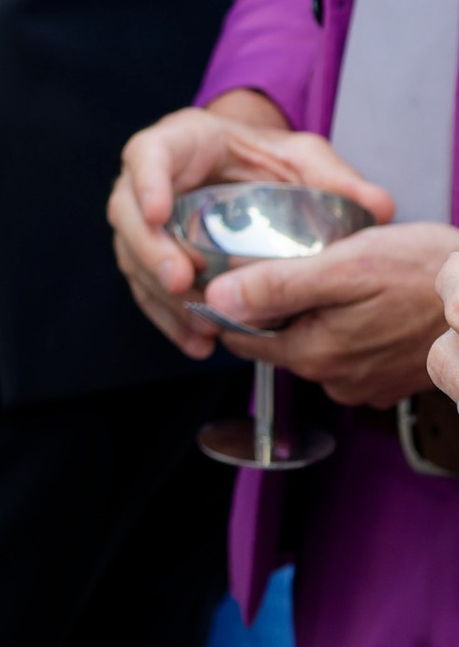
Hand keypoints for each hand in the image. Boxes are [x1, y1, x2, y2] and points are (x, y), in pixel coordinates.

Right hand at [108, 92, 393, 358]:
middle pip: (126, 213)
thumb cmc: (266, 157)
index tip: (159, 212)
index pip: (148, 154)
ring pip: (131, 256)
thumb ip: (336, 177)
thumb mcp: (302, 157)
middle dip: (150, 251)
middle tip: (181, 281)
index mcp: (180, 142)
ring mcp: (145, 220)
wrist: (247, 172)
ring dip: (159, 295)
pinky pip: (146, 289)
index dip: (147, 183)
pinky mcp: (152, 255)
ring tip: (198, 324)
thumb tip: (377, 206)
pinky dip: (168, 318)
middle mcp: (151, 180)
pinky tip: (197, 341)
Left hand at [201, 222, 458, 407]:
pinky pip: (349, 352)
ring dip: (318, 313)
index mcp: (315, 354)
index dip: (233, 301)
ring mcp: (365, 384)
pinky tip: (370, 300)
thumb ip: (277, 286)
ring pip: (315, 344)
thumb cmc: (428, 275)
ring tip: (344, 278)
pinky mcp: (389, 380)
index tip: (235, 269)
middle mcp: (336, 380)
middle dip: (281, 304)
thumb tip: (218, 299)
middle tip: (304, 261)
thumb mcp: (345, 266)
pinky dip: (350, 326)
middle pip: (279, 339)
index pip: (243, 336)